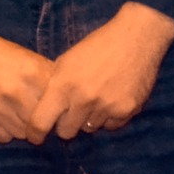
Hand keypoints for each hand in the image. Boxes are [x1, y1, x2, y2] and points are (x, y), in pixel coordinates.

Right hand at [0, 28, 54, 143]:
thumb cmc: (8, 58)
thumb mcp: (36, 61)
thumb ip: (53, 81)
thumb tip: (71, 105)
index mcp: (34, 75)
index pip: (57, 106)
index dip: (60, 111)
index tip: (59, 112)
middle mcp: (15, 93)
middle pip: (41, 123)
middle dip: (44, 123)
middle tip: (42, 118)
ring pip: (23, 133)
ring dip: (25, 128)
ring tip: (21, 115)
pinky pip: (3, 138)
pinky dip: (7, 132)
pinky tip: (5, 118)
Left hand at [26, 1, 173, 143]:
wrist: (138, 36)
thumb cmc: (98, 45)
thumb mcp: (67, 61)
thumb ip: (55, 87)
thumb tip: (46, 112)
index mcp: (63, 85)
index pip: (40, 123)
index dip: (35, 134)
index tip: (37, 137)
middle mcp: (84, 99)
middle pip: (66, 132)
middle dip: (67, 123)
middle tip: (75, 109)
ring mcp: (107, 106)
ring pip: (90, 128)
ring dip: (91, 118)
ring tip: (99, 97)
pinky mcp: (127, 109)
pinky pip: (112, 125)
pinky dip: (110, 116)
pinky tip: (115, 98)